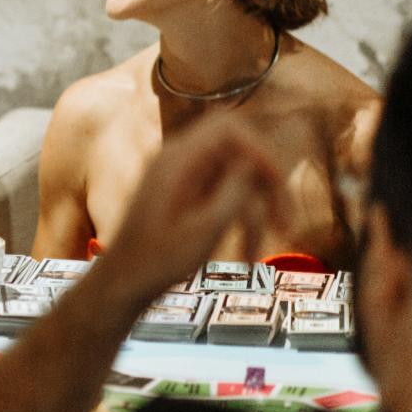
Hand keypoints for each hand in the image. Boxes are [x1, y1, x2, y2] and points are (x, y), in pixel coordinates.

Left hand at [92, 113, 289, 303]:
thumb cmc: (158, 260)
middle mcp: (179, 161)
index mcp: (177, 159)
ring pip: (236, 182)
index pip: (228, 128)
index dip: (258, 149)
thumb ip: (233, 190)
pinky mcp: (186, 196)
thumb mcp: (205, 228)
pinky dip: (237, 225)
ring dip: (255, 216)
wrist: (124, 283)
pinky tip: (245, 258)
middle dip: (267, 188)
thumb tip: (254, 162)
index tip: (276, 183)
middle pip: (239, 154)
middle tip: (286, 224)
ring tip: (260, 257)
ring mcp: (182, 178)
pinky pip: (223, 199)